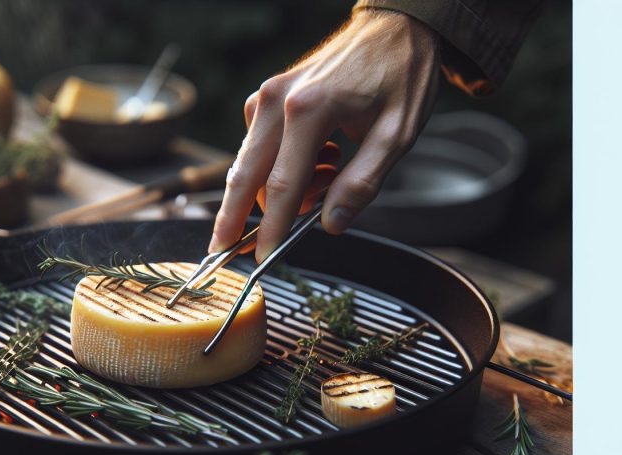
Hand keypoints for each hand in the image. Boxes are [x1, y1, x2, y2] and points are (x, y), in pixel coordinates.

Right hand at [210, 9, 440, 262]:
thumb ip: (361, 183)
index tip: (261, 258)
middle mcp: (278, 102)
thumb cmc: (400, 76)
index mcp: (309, 111)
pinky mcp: (267, 97)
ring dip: (276, 189)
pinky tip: (317, 160)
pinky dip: (277, 167)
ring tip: (328, 179)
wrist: (395, 28)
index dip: (269, 228)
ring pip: (250, 163)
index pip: (281, 186)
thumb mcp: (396, 136)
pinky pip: (259, 146)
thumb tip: (331, 225)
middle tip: (221, 253)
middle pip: (244, 175)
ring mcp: (268, 97)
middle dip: (232, 218)